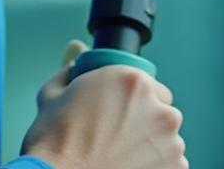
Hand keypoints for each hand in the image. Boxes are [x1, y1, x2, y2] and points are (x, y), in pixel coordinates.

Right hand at [21, 40, 188, 168]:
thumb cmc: (54, 143)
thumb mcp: (52, 96)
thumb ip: (68, 74)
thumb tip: (73, 64)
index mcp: (134, 82)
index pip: (151, 87)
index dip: (136, 101)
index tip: (124, 114)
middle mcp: (159, 109)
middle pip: (163, 112)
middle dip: (147, 123)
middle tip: (121, 137)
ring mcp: (170, 142)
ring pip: (167, 140)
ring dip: (151, 146)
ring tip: (122, 157)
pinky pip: (170, 165)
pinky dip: (155, 167)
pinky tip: (129, 168)